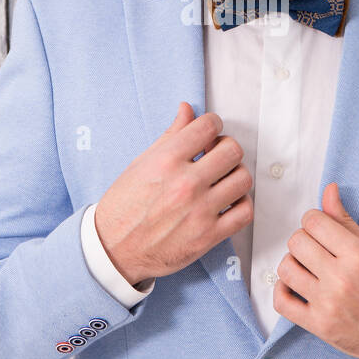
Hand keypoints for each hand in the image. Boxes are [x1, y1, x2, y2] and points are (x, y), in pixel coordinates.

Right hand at [94, 101, 252, 285]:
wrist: (114, 249)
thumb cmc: (124, 206)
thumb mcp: (141, 164)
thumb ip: (170, 135)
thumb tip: (187, 109)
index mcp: (167, 160)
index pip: (208, 126)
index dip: (213, 124)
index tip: (210, 133)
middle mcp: (186, 183)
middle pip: (233, 150)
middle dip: (226, 148)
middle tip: (216, 156)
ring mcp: (200, 211)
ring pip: (243, 179)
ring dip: (236, 175)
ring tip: (223, 180)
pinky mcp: (208, 236)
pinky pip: (245, 212)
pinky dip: (242, 204)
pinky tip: (228, 202)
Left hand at [273, 182, 358, 358]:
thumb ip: (345, 220)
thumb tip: (329, 189)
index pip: (314, 222)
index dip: (313, 220)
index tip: (320, 228)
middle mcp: (342, 279)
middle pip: (297, 242)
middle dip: (304, 240)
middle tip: (316, 248)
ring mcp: (329, 304)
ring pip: (286, 269)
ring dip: (293, 263)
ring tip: (307, 266)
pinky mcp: (320, 326)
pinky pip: (281, 302)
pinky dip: (282, 290)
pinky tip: (295, 285)